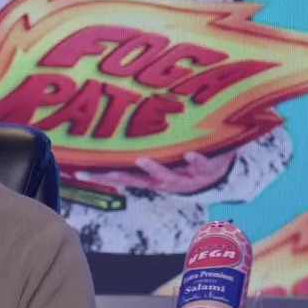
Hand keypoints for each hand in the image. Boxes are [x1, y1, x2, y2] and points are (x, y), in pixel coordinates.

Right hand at [91, 151, 234, 195]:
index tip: (82, 173)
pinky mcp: (207, 169)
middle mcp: (167, 181)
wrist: (224, 172)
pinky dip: (196, 160)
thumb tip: (122, 126)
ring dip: (154, 168)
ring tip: (141, 159)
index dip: (104, 177)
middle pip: (141, 181)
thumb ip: (146, 148)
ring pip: (168, 176)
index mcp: (155, 178)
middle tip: (106, 170)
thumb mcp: (167, 158)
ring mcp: (187, 177)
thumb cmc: (186, 162)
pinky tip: (190, 154)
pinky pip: (201, 165)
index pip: (126, 178)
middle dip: (123, 176)